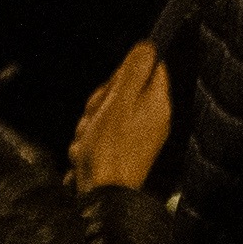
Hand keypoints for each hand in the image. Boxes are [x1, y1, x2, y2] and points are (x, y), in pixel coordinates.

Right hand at [69, 43, 172, 191]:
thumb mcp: (119, 101)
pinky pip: (99, 136)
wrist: (102, 199)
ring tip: (88, 142)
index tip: (112, 87)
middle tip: (96, 117)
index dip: (125, 72)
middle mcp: (151, 120)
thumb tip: (149, 45)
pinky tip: (85, 155)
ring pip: (105, 114)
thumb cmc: (109, 150)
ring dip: (89, 124)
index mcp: (157, 105)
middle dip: (100, 102)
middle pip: (122, 91)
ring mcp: (135, 139)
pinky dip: (88, 143)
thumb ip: (133, 71)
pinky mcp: (119, 154)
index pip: (151, 68)